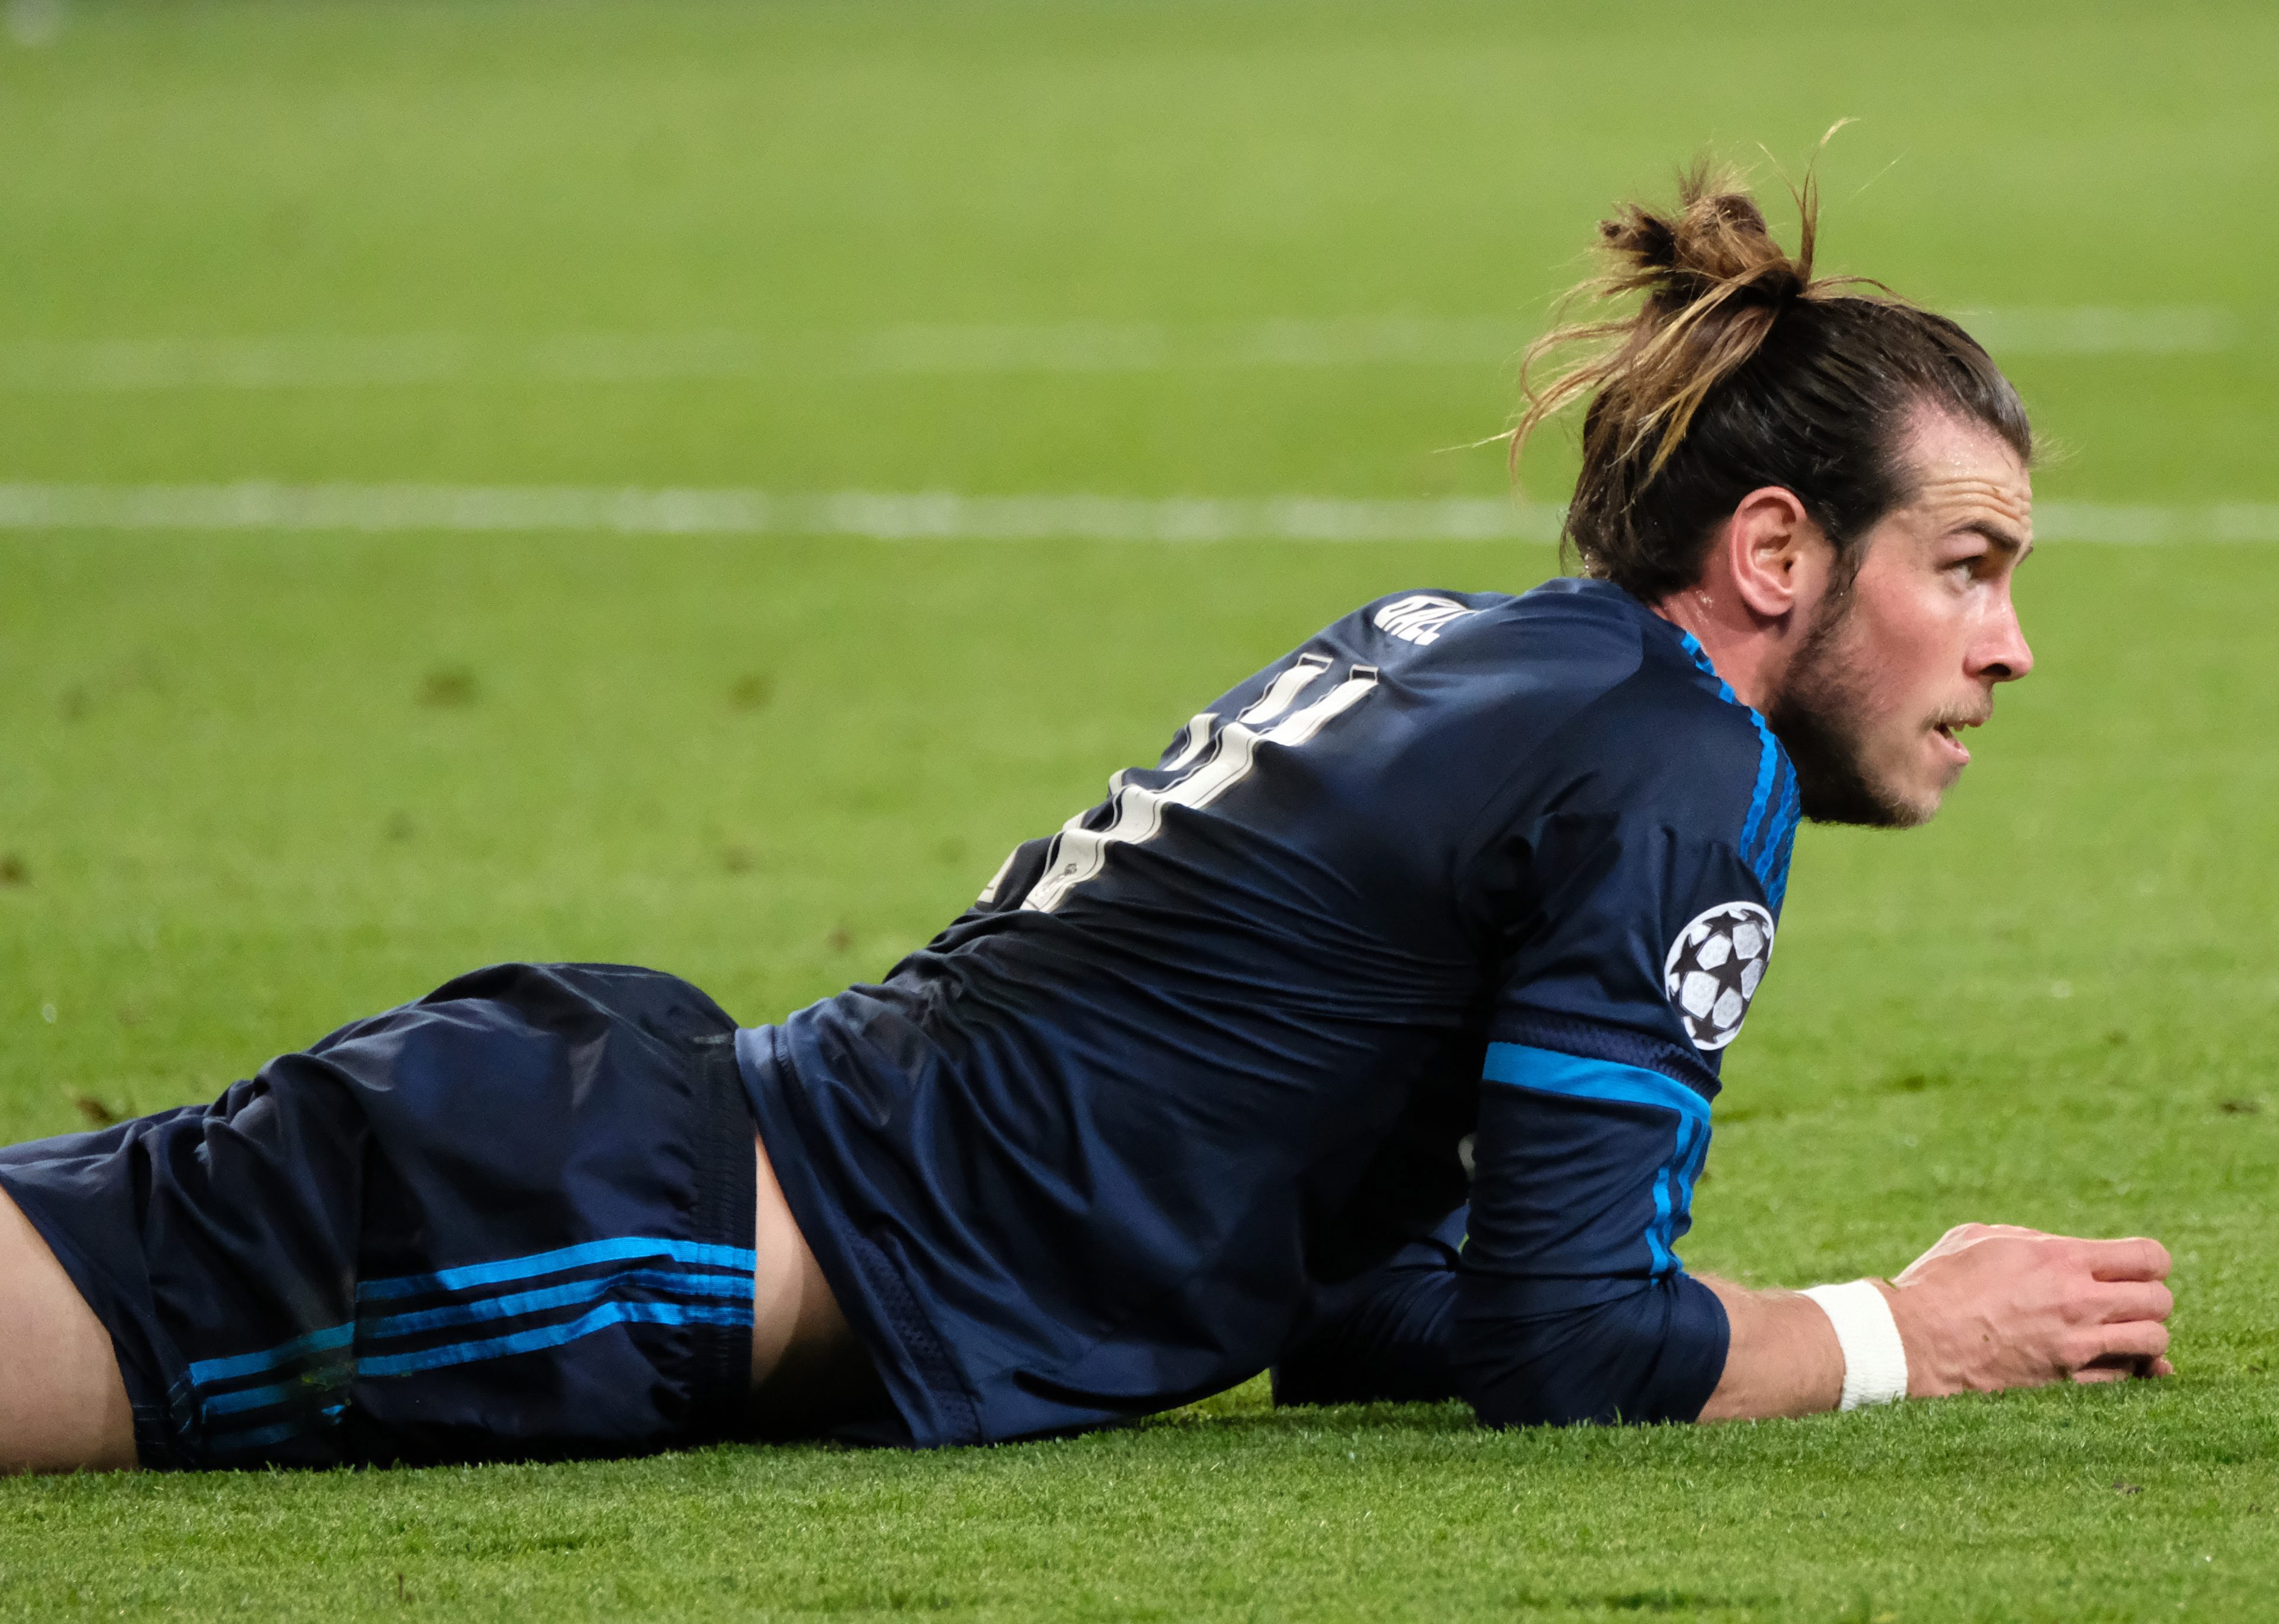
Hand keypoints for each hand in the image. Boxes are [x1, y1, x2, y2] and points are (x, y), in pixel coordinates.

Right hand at [1882, 1222, 2173, 1395]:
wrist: (1913, 1342)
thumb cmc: (1938, 1284)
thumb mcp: (1980, 1238)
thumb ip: (2032, 1240)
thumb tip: (2060, 1250)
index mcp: (2060, 1259)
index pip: (2149, 1257)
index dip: (2149, 1262)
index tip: (2132, 1268)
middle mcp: (2077, 1302)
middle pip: (2160, 1300)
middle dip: (2149, 1298)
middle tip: (2123, 1302)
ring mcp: (2075, 1347)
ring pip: (2154, 1343)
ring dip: (2145, 1338)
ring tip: (2120, 1334)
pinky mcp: (2065, 1384)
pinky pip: (2125, 1381)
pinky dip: (2127, 1372)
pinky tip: (2112, 1364)